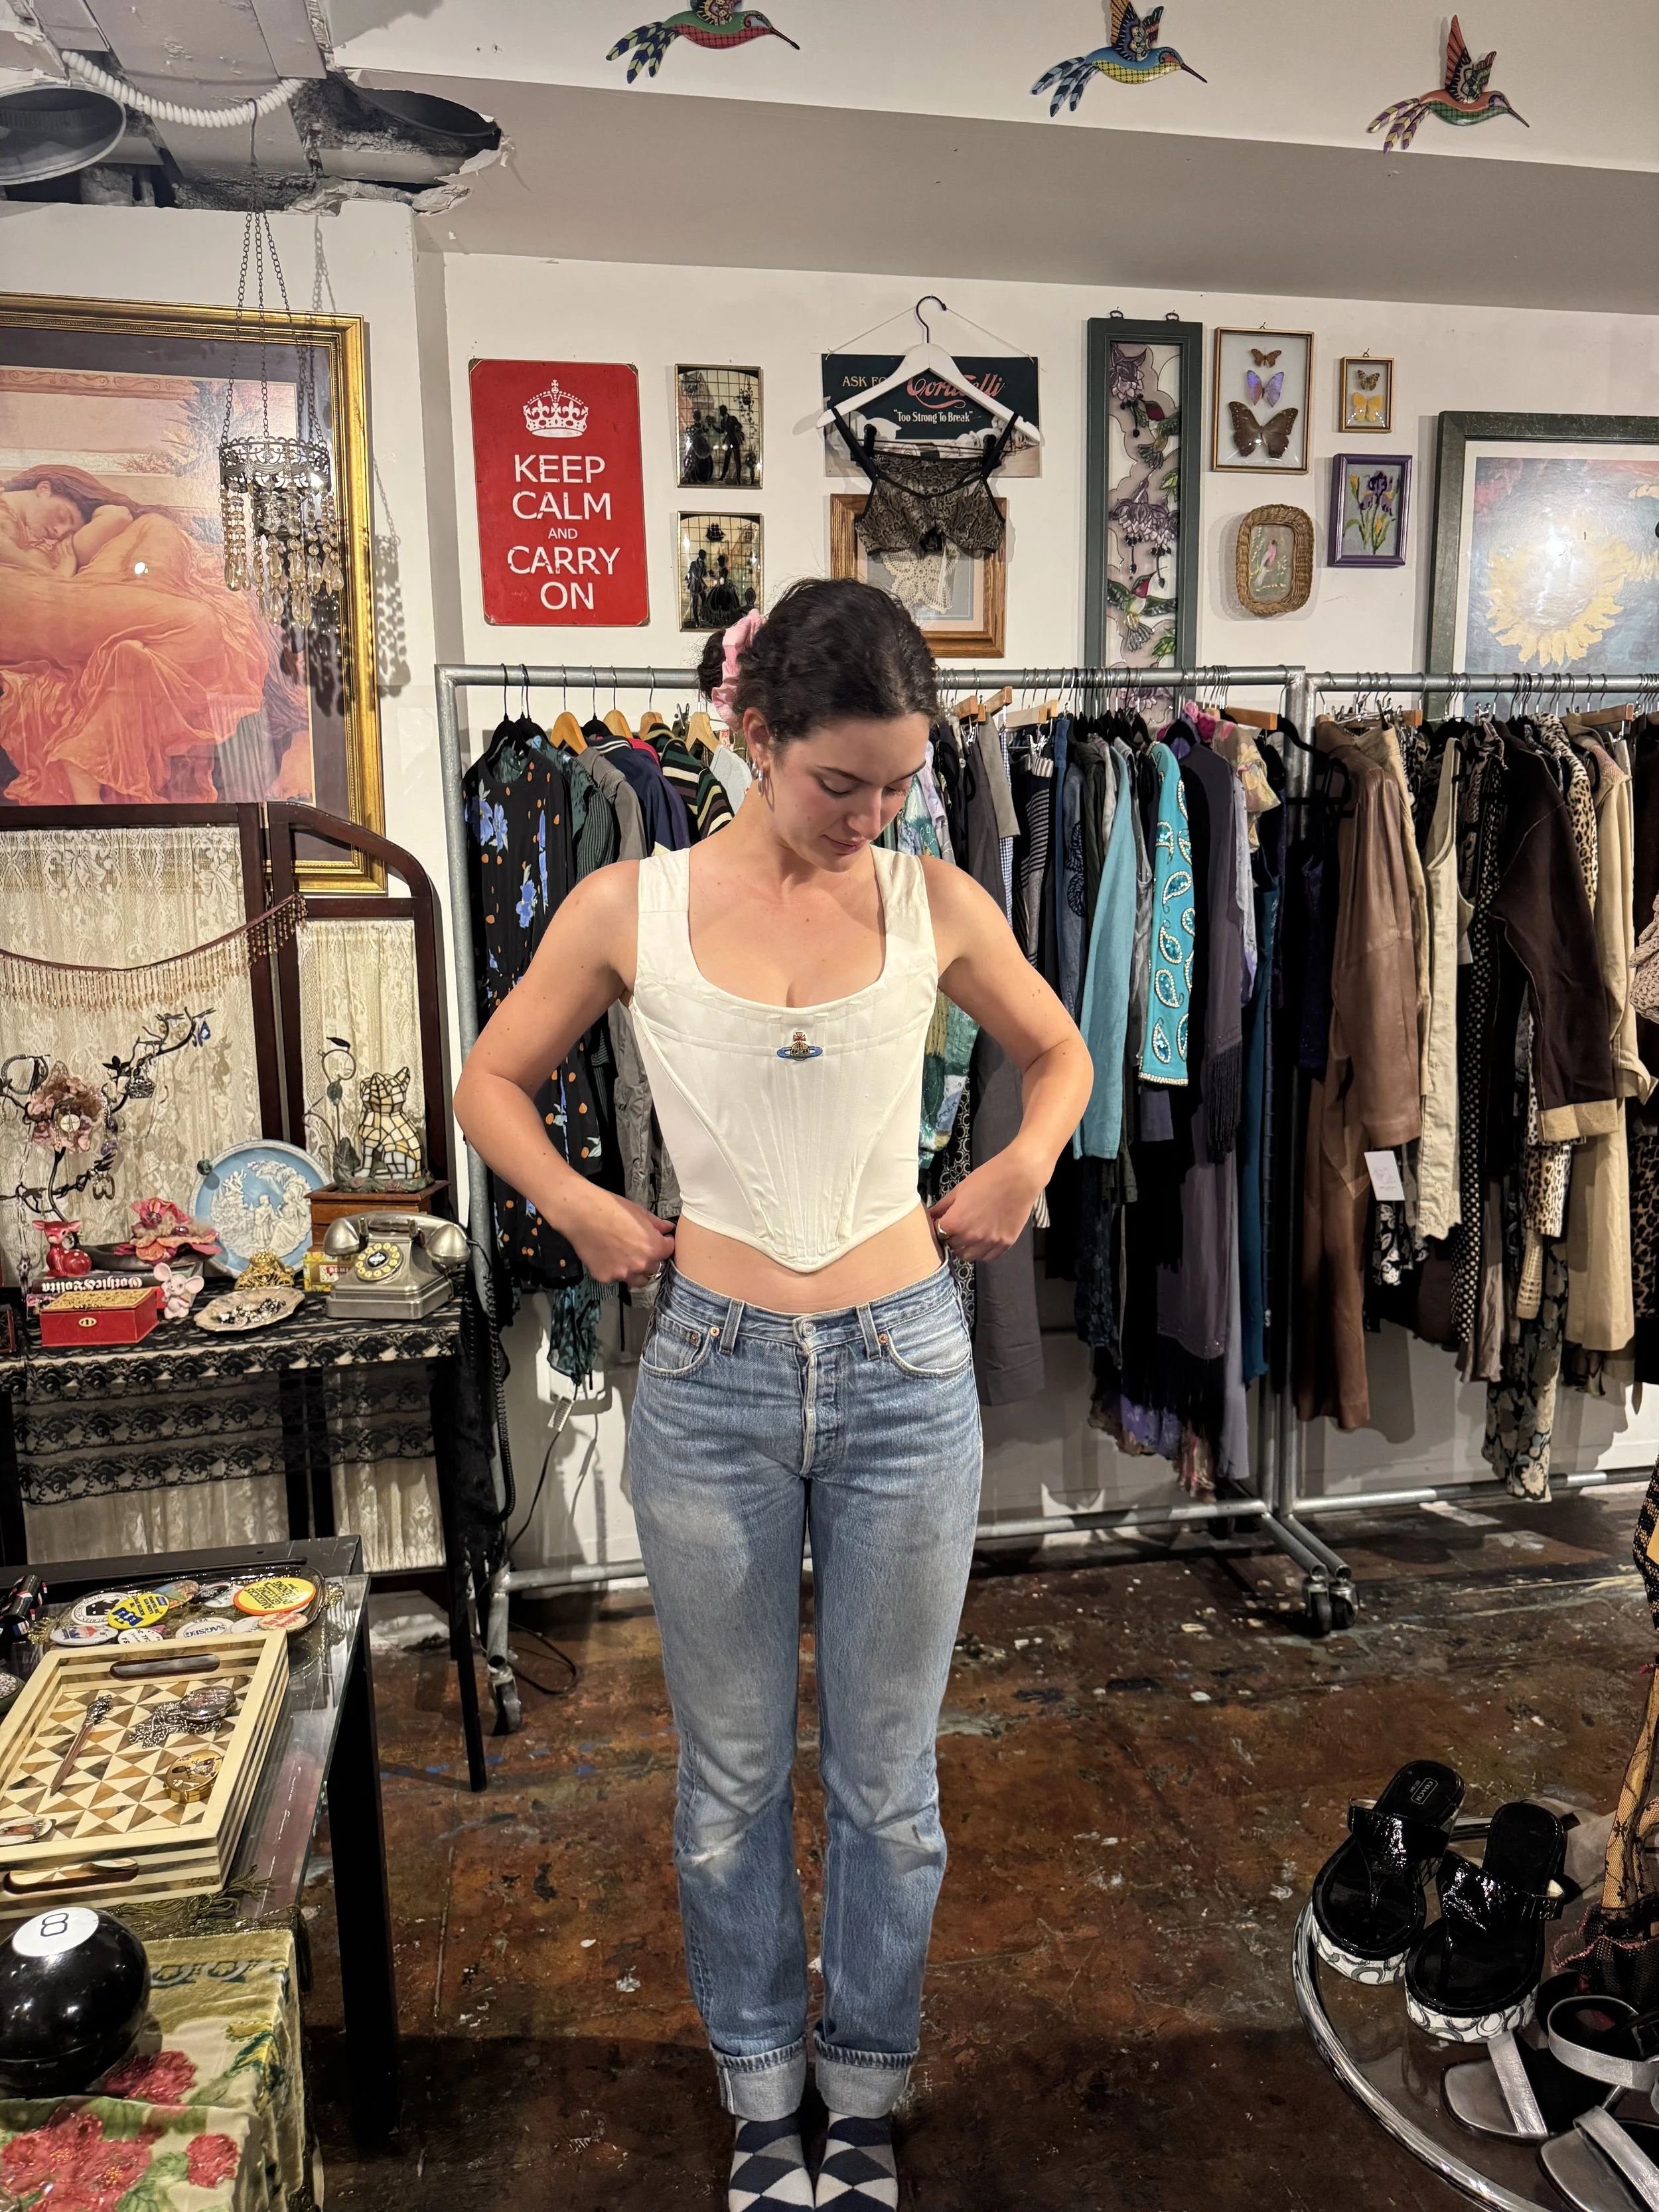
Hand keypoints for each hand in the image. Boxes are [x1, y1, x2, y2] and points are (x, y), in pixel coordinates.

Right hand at [566, 1189, 674, 1286]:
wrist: (581, 1214)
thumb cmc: (611, 1208)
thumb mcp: (640, 1212)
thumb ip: (657, 1224)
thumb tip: (668, 1229)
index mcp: (653, 1248)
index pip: (669, 1251)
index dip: (665, 1243)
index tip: (660, 1240)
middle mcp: (641, 1265)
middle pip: (655, 1268)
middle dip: (651, 1259)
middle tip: (641, 1248)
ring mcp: (623, 1274)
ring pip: (638, 1279)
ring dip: (637, 1271)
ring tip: (627, 1258)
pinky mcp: (606, 1277)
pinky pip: (617, 1278)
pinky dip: (615, 1270)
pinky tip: (608, 1257)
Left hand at [926, 1149, 1043, 1263]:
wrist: (1019, 1176)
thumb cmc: (988, 1178)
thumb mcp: (959, 1190)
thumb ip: (942, 1206)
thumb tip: (930, 1215)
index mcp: (956, 1222)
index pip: (938, 1234)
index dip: (940, 1226)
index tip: (945, 1221)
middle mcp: (971, 1236)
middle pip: (952, 1246)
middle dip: (952, 1237)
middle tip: (959, 1226)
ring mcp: (989, 1242)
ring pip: (969, 1256)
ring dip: (966, 1247)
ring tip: (970, 1234)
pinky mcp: (1005, 1244)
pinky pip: (988, 1257)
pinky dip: (983, 1251)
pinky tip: (984, 1240)